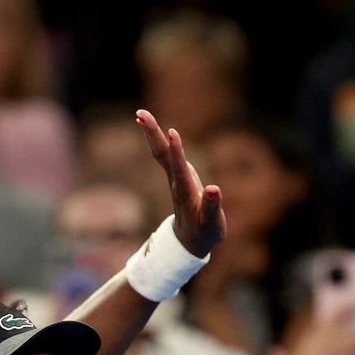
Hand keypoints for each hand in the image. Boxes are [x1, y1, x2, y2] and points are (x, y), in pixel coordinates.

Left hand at [137, 109, 224, 257]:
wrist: (190, 242)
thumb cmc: (204, 232)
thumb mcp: (211, 223)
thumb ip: (211, 206)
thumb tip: (214, 189)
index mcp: (185, 192)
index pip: (179, 168)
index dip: (177, 152)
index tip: (173, 133)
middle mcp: (176, 182)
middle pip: (161, 154)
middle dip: (153, 133)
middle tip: (141, 113)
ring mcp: (175, 178)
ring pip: (160, 152)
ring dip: (152, 133)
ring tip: (140, 114)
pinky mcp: (178, 177)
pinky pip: (166, 155)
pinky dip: (160, 141)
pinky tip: (157, 130)